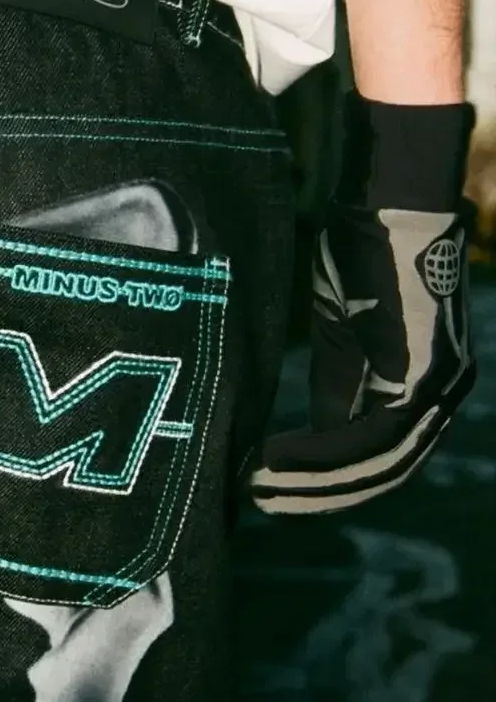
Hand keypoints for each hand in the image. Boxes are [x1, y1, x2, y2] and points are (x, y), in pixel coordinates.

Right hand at [252, 92, 476, 514]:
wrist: (389, 200)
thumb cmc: (362, 251)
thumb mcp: (342, 334)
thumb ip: (338, 387)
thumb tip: (313, 440)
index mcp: (426, 385)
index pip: (380, 457)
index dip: (325, 482)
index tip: (270, 487)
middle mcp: (443, 396)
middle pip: (381, 473)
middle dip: (316, 495)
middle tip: (259, 501)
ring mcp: (439, 389)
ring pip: (375, 464)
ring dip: (311, 483)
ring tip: (258, 486)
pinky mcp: (423, 378)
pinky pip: (368, 438)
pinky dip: (318, 456)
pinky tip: (275, 458)